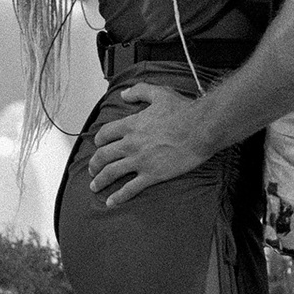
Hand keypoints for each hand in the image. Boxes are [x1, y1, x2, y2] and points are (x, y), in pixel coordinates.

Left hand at [87, 85, 206, 206]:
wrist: (201, 129)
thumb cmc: (183, 111)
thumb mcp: (159, 93)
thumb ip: (139, 91)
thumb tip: (124, 94)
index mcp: (131, 125)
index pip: (106, 134)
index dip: (99, 140)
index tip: (98, 144)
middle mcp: (131, 144)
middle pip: (103, 155)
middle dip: (94, 164)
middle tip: (92, 170)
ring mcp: (140, 161)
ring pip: (111, 173)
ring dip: (100, 181)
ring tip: (95, 187)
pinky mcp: (152, 175)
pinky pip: (130, 188)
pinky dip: (119, 196)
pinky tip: (112, 202)